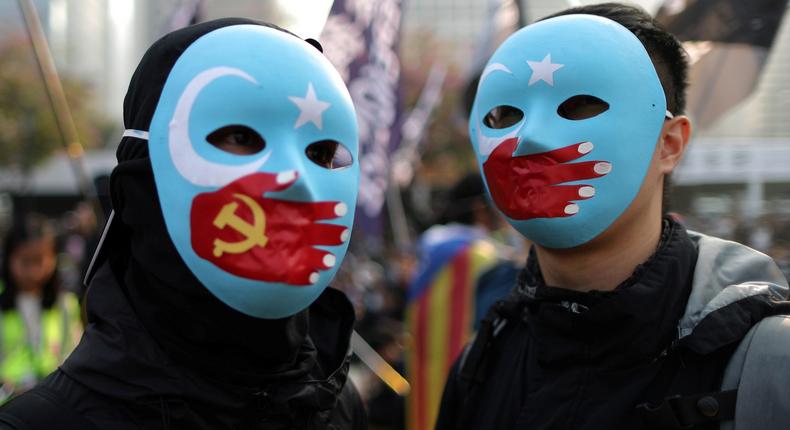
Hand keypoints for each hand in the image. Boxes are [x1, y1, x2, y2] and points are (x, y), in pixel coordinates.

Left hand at [190, 172, 347, 285]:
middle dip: (334, 235)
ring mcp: (286, 251)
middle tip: (340, 234)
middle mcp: (293, 231)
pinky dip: (306, 277)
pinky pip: (297, 275)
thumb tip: (294, 174)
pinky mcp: (276, 269)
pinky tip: (312, 275)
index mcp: (291, 211)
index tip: (340, 209)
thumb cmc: (229, 201)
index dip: (331, 210)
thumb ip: (271, 182)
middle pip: (322, 235)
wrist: (206, 225)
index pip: (319, 211)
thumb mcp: (248, 185)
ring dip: (324, 258)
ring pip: (315, 257)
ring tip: (327, 258)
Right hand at [482, 138, 609, 219]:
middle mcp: (526, 175)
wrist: (485, 188)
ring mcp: (525, 193)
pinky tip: (575, 209)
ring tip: (592, 191)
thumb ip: (516, 141)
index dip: (570, 151)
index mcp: (522, 159)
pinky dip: (558, 210)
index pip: (551, 154)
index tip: (589, 147)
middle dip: (582, 171)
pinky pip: (543, 210)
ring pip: (553, 192)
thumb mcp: (500, 148)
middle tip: (605, 168)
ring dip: (572, 191)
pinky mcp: (523, 209)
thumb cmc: (499, 164)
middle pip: (558, 173)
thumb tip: (531, 133)